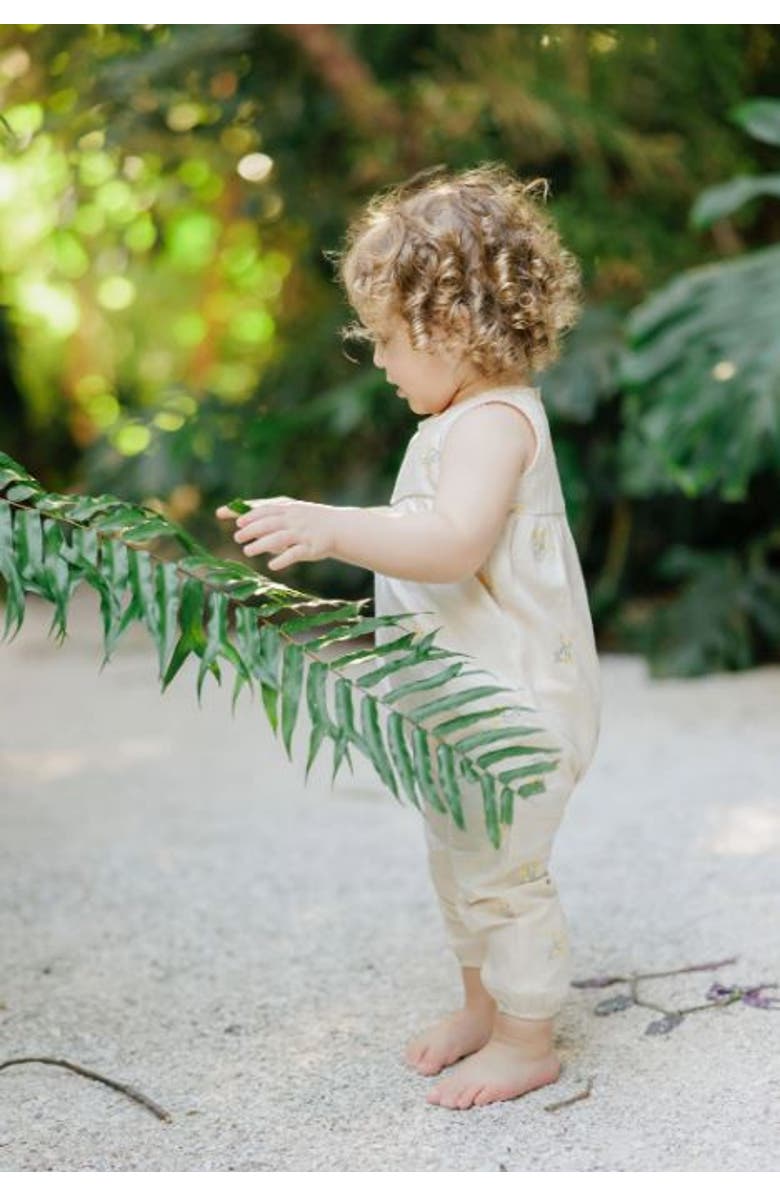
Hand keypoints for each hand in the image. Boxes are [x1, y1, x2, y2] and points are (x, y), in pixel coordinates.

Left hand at [215, 496, 335, 570]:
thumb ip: (267, 514)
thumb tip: (237, 518)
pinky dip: (283, 559)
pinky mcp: (311, 548)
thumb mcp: (290, 510)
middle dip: (252, 530)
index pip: (266, 509)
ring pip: (279, 538)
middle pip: (269, 523)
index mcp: (288, 509)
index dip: (251, 515)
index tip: (237, 521)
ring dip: (262, 545)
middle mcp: (294, 520)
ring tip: (247, 552)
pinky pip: (295, 554)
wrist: (339, 528)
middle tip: (237, 538)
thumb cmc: (308, 520)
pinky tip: (271, 565)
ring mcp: (302, 534)